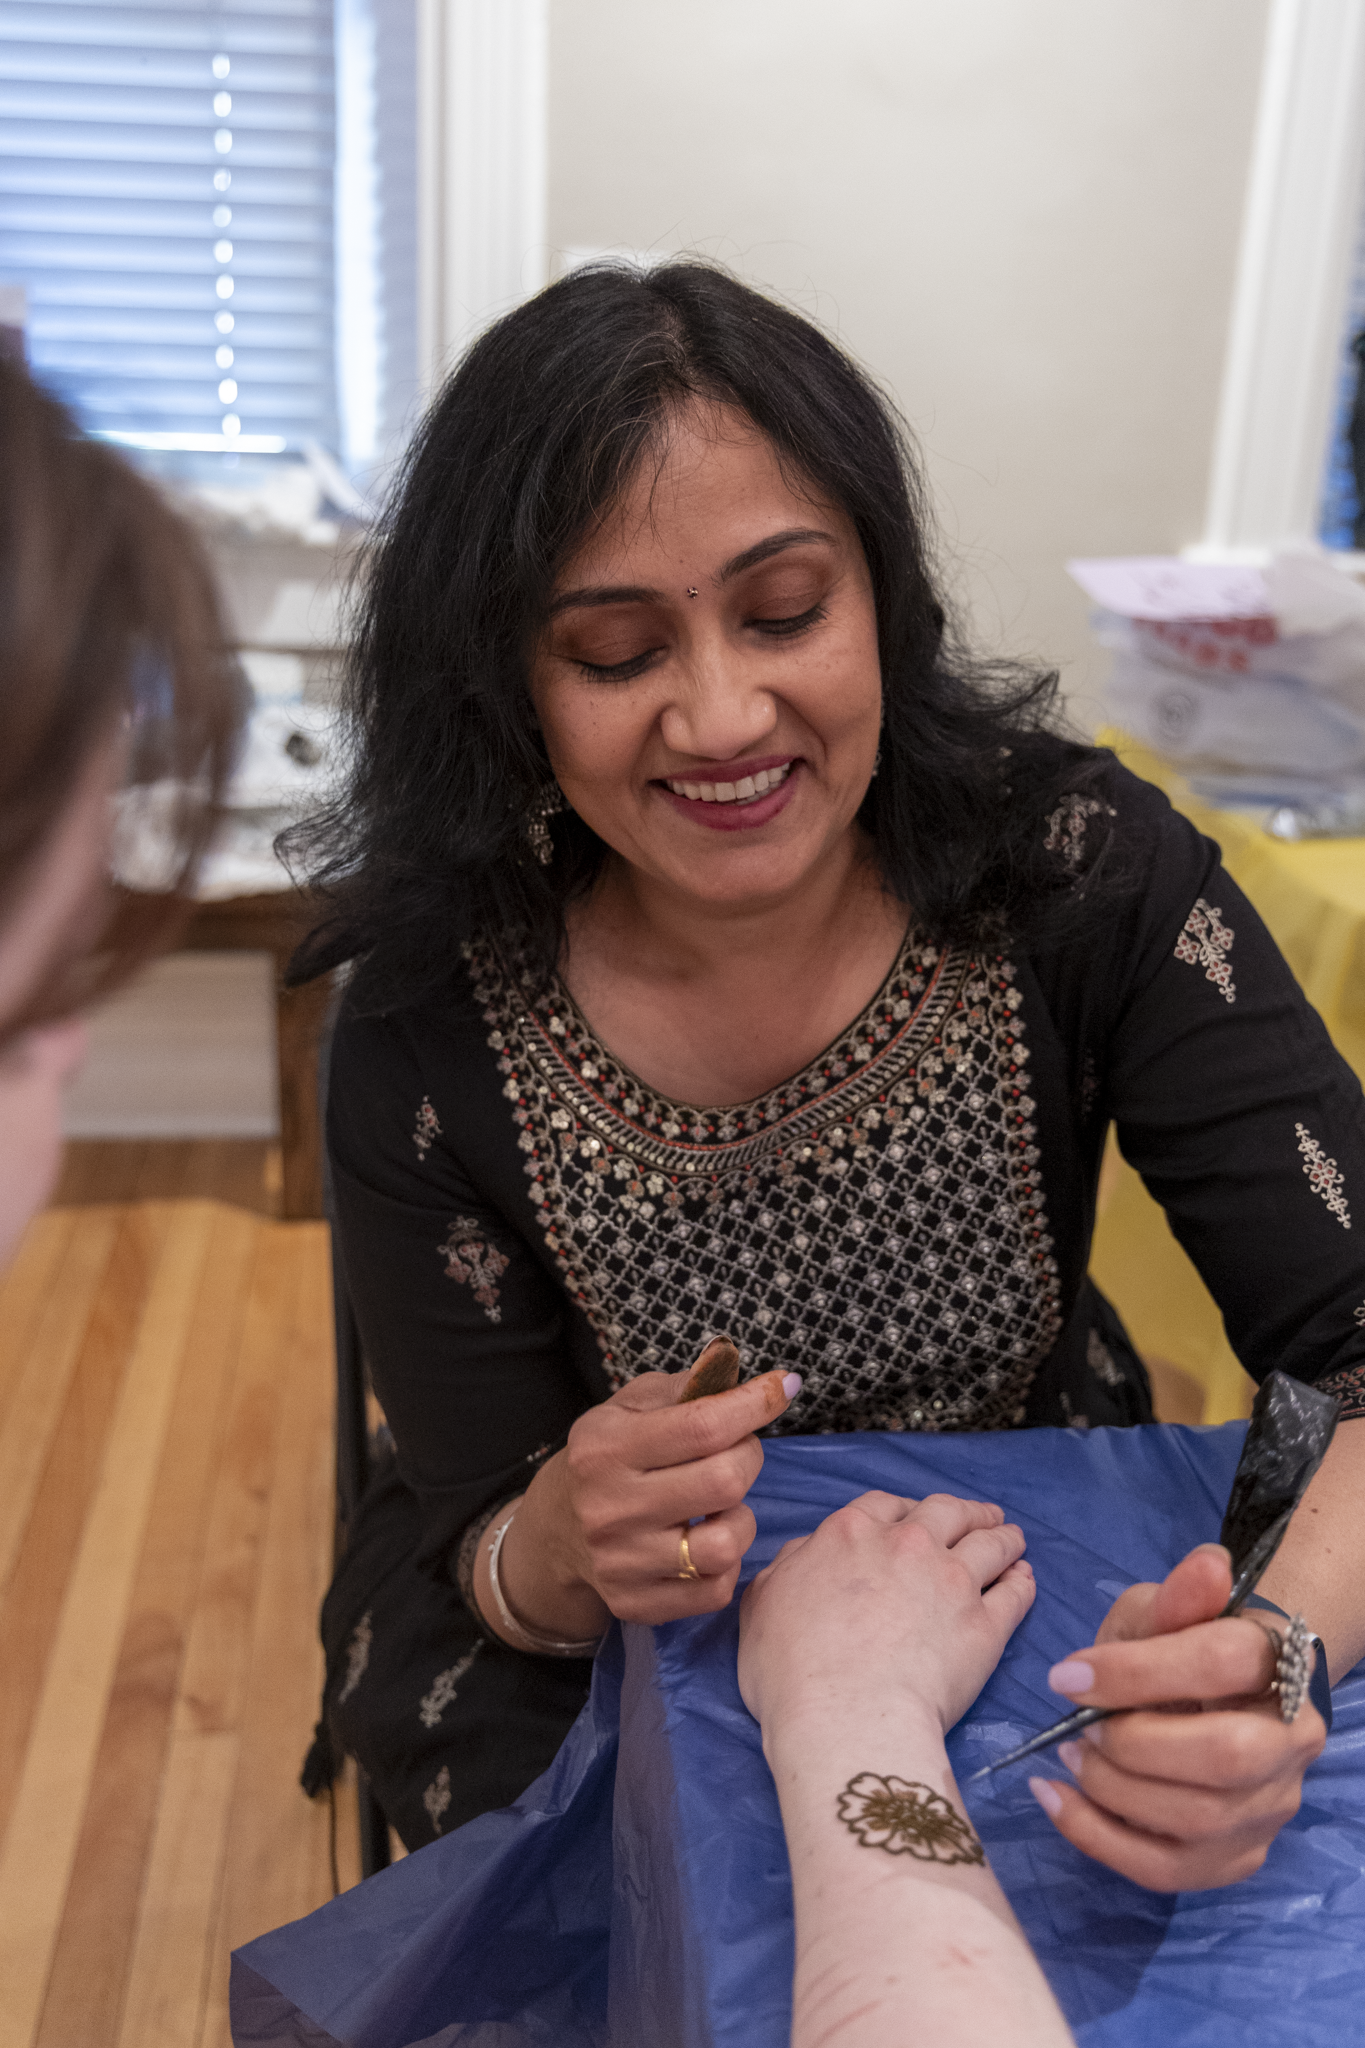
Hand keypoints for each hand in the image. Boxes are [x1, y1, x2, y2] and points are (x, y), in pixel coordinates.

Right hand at [505, 1347, 800, 1628]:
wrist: (556, 1531)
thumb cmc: (608, 1458)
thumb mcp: (629, 1408)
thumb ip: (685, 1387)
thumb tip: (737, 1366)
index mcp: (606, 1448)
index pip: (702, 1425)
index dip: (756, 1403)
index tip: (782, 1388)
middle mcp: (610, 1507)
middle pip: (724, 1481)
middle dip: (748, 1457)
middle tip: (735, 1452)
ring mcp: (622, 1563)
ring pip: (726, 1544)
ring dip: (740, 1517)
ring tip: (721, 1505)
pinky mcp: (636, 1604)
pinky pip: (715, 1591)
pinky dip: (726, 1564)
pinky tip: (707, 1540)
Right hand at [738, 1489, 1033, 1740]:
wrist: (847, 1716)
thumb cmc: (792, 1671)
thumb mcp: (763, 1603)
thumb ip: (788, 1568)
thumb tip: (805, 1555)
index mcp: (850, 1534)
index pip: (884, 1504)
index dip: (903, 1508)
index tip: (915, 1515)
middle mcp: (907, 1545)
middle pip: (946, 1511)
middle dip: (965, 1510)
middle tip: (980, 1515)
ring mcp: (951, 1582)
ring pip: (989, 1544)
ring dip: (1003, 1536)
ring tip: (1012, 1537)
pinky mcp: (985, 1627)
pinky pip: (1014, 1594)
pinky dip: (1022, 1582)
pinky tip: (1025, 1579)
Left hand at [1030, 1543, 1326, 1890]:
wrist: (1209, 1698)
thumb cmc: (1177, 1646)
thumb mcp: (1163, 1611)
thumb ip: (1176, 1599)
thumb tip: (1208, 1563)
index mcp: (1278, 1665)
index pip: (1222, 1664)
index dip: (1136, 1671)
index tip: (1066, 1674)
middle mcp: (1291, 1742)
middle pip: (1224, 1756)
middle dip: (1132, 1744)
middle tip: (1079, 1727)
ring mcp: (1270, 1808)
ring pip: (1197, 1820)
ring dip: (1111, 1790)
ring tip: (1069, 1754)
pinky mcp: (1236, 1858)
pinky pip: (1167, 1871)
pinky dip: (1097, 1838)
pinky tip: (1055, 1799)